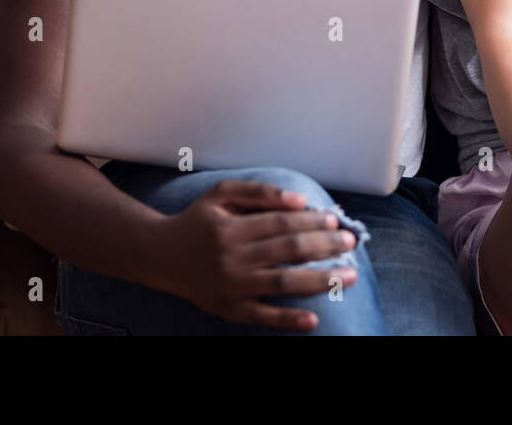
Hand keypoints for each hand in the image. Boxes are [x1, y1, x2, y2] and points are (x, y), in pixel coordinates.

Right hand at [148, 179, 359, 330]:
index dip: (312, 222)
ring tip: (349, 276)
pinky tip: (313, 320)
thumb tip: (300, 200)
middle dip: (325, 247)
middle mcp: (232, 257)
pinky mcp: (228, 309)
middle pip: (288, 251)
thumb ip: (260, 192)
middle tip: (352, 243)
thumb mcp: (222, 195)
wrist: (159, 255)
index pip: (282, 224)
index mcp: (232, 227)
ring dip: (320, 280)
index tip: (336, 222)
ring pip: (283, 283)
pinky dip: (288, 320)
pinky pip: (261, 317)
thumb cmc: (197, 221)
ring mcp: (231, 286)